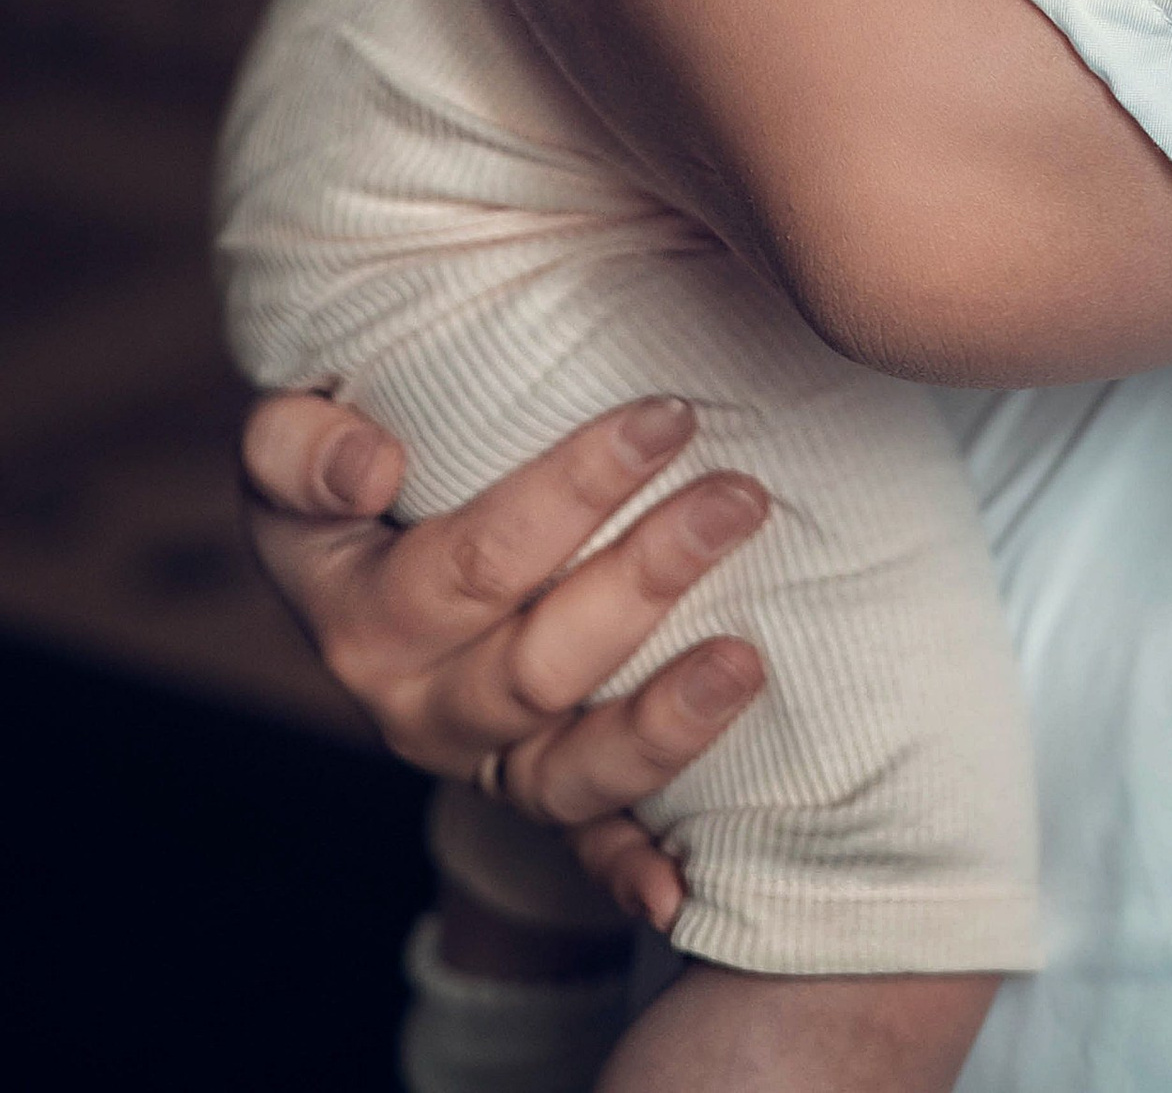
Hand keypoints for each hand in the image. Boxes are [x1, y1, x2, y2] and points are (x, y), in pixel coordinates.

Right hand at [239, 391, 771, 930]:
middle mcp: (419, 709)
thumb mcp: (288, 436)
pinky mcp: (535, 792)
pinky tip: (675, 893)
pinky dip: (625, 873)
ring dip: (663, 721)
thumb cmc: (345, 472)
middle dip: (645, 577)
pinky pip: (581, 847)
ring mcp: (483, 762)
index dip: (573, 491)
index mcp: (362, 622)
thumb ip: (301, 445)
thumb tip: (369, 470)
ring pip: (567, 770)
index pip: (473, 563)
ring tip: (742, 660)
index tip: (666, 418)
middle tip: (738, 499)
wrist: (361, 552)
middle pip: (538, 664)